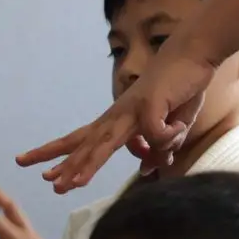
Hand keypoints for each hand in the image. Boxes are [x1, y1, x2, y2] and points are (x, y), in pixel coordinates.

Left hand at [17, 48, 219, 192]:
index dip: (65, 159)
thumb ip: (158, 150)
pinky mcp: (150, 105)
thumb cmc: (179, 90)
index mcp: (116, 122)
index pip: (83, 142)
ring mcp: (131, 111)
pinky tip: (177, 130)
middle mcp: (117, 117)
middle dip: (63, 162)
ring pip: (106, 143)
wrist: (194, 54)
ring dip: (89, 163)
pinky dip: (168, 138)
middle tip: (44, 180)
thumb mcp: (170, 129)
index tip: (46, 175)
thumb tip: (148, 171)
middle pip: (83, 142)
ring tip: (73, 184)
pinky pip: (157, 134)